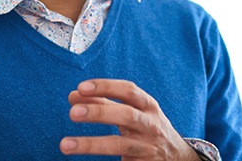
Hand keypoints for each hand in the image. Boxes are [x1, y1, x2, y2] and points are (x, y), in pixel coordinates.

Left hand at [61, 79, 200, 160]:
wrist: (177, 158)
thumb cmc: (147, 128)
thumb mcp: (132, 111)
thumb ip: (103, 103)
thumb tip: (73, 95)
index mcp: (148, 106)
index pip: (129, 91)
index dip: (106, 87)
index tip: (81, 87)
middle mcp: (151, 126)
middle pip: (127, 116)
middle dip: (99, 113)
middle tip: (72, 113)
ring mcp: (147, 148)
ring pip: (120, 145)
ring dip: (91, 144)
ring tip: (64, 145)